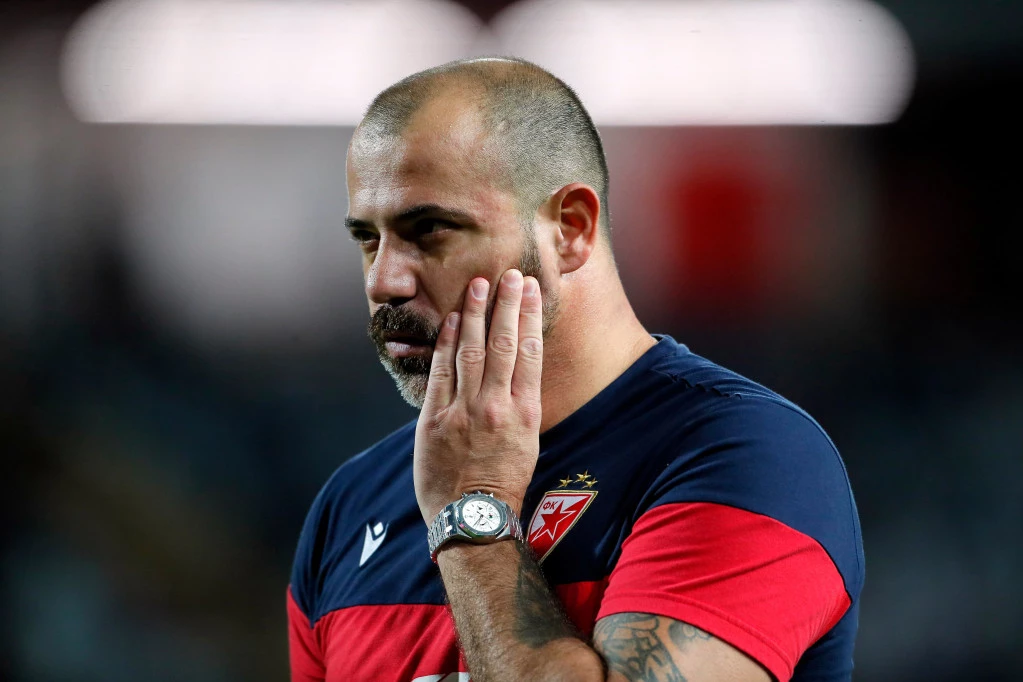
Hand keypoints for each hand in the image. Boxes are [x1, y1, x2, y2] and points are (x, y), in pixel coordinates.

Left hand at [413, 269, 542, 521]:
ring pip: (472, 352)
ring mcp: (464, 412)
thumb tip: (517, 368)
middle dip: (506, 305)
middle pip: (502, 344)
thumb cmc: (504, 480)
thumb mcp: (528, 441)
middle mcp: (497, 406)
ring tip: (479, 285)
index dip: (530, 317)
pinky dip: (447, 343)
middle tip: (509, 275)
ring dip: (475, 314)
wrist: (473, 517)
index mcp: (525, 412)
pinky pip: (442, 372)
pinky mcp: (435, 420)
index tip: (531, 291)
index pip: (530, 352)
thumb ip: (521, 402)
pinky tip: (452, 319)